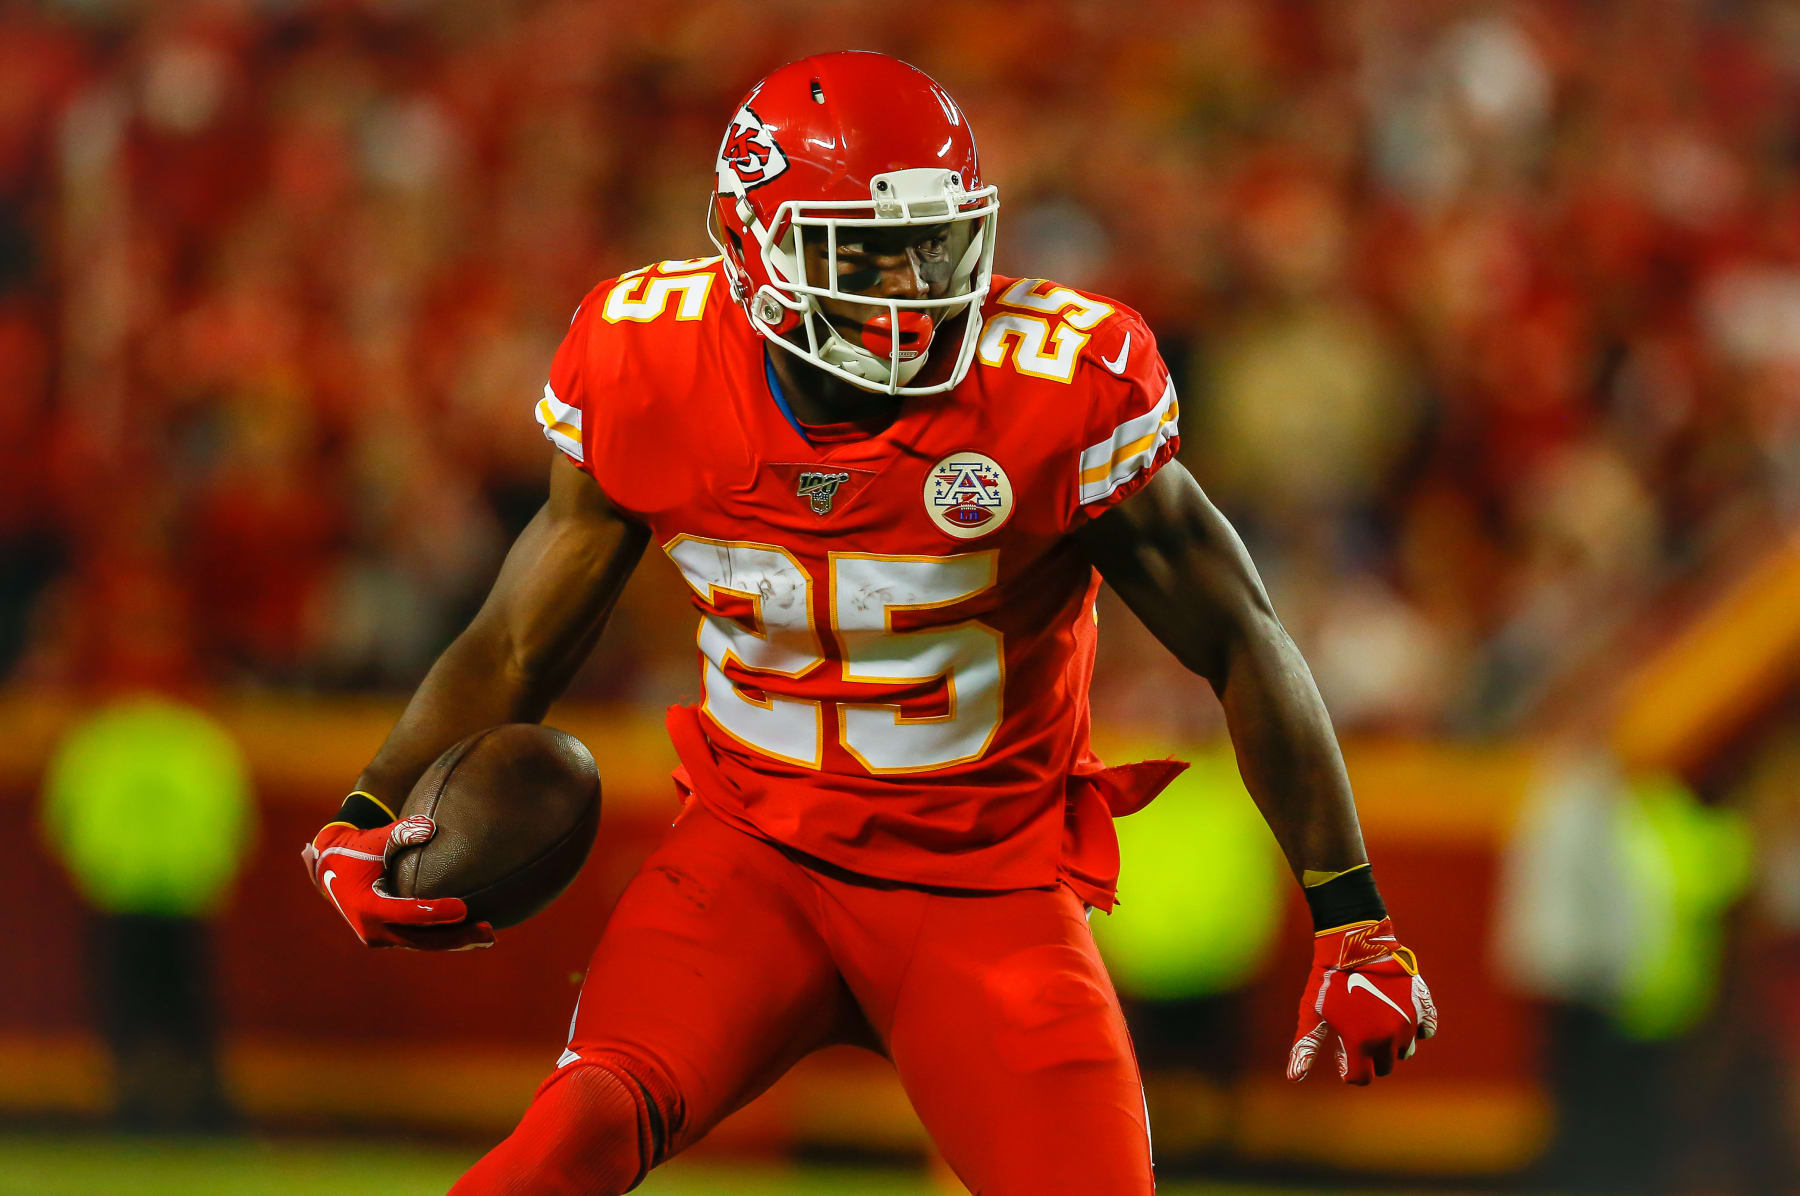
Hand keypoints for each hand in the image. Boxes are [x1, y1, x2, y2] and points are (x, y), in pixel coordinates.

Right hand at [301, 815, 493, 949]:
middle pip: (421, 939)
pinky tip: (472, 933)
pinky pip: (419, 940)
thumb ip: (400, 831)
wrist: (329, 869)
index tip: (463, 908)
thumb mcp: (374, 838)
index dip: (435, 912)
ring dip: (456, 942)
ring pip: (423, 943)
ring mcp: (380, 936)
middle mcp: (372, 929)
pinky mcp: (388, 937)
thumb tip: (430, 826)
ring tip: (489, 938)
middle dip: (456, 937)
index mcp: (366, 907)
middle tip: (489, 932)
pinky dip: (444, 937)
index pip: (406, 913)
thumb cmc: (355, 849)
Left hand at [1287, 917, 1436, 1084]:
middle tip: (1357, 1031)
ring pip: (1404, 1050)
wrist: (1354, 944)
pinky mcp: (1423, 1006)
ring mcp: (1408, 1022)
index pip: (1361, 1078)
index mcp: (1360, 1043)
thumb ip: (1305, 1046)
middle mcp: (1388, 1038)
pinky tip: (1397, 1011)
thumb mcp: (1312, 1012)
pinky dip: (1415, 1027)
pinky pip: (1426, 1030)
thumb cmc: (1328, 979)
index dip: (1348, 1068)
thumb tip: (1293, 1078)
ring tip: (1374, 1018)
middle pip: (1383, 1067)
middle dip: (1370, 1056)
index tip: (1341, 1050)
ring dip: (1391, 1043)